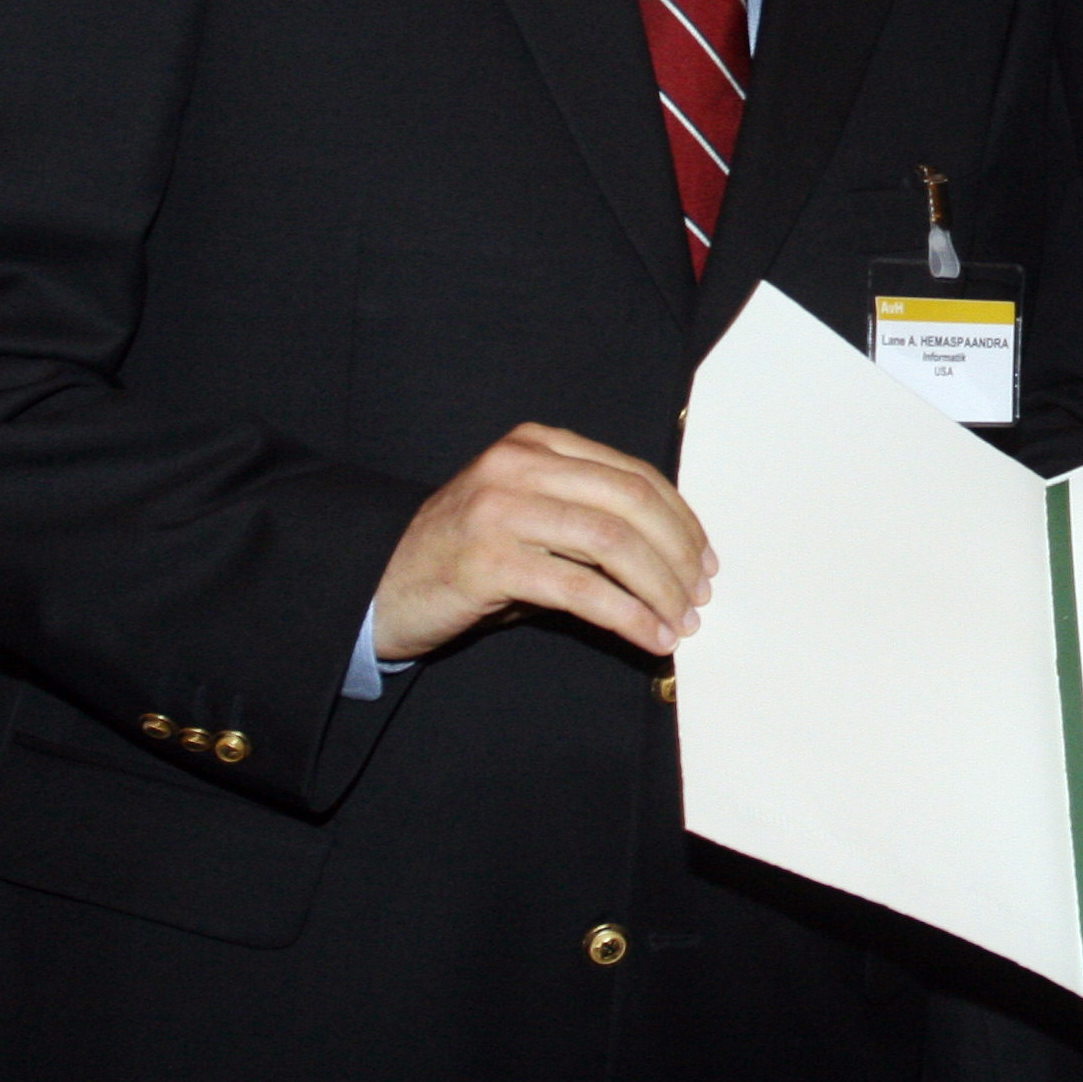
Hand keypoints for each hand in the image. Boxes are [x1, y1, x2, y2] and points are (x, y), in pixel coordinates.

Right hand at [371, 423, 716, 662]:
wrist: (378, 585)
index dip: (679, 519)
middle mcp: (519, 465)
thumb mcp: (527, 520)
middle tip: (700, 594)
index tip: (704, 559)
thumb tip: (673, 560)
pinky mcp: (488, 560)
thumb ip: (587, 520)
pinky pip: (580, 589)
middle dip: (679, 553)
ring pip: (612, 542)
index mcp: (536, 444)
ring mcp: (501, 509)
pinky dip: (627, 615)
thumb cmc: (463, 558)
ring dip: (660, 588)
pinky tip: (649, 637)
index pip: (631, 474)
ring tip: (681, 622)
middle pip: (630, 501)